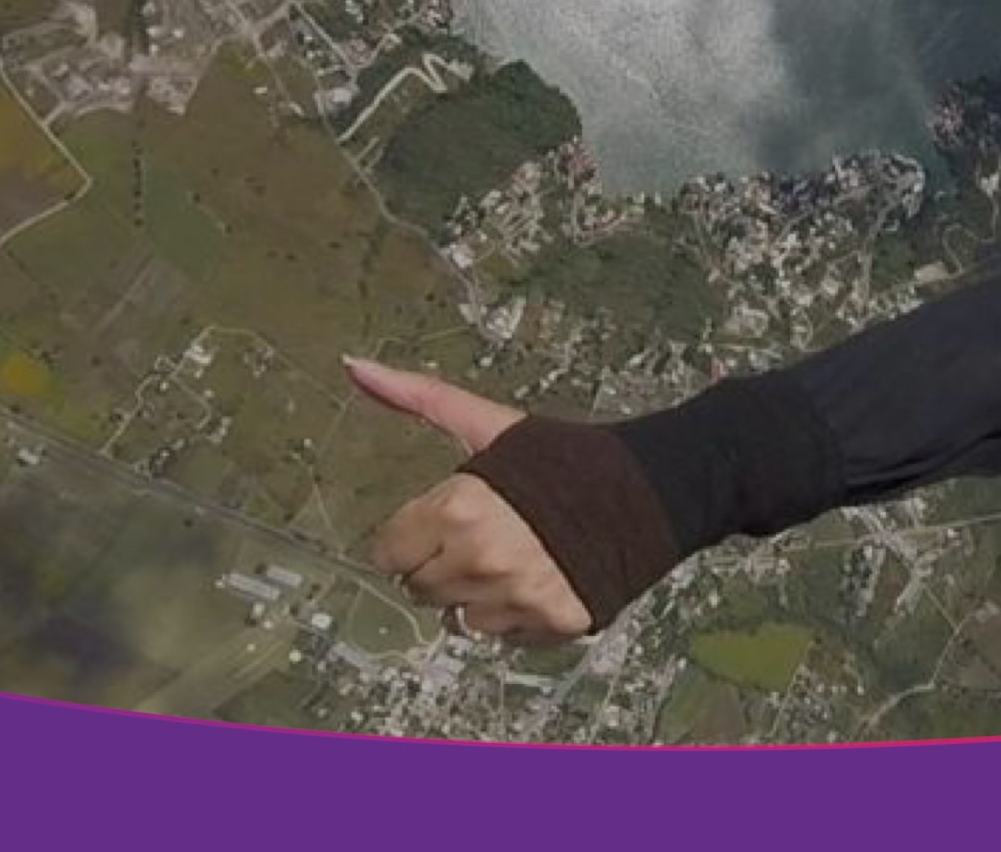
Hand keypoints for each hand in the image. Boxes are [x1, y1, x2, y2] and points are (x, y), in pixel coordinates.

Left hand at [348, 359, 594, 645]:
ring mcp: (516, 598)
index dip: (413, 535)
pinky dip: (514, 614)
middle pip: (420, 588)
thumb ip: (418, 398)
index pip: (390, 553)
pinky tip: (538, 580)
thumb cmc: (563, 456)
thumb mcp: (489, 424)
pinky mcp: (549, 624)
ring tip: (515, 557)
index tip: (442, 523)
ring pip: (459, 616)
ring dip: (477, 593)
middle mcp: (481, 560)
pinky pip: (502, 635)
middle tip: (484, 536)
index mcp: (458, 510)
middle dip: (442, 563)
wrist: (647, 489)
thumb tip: (353, 364)